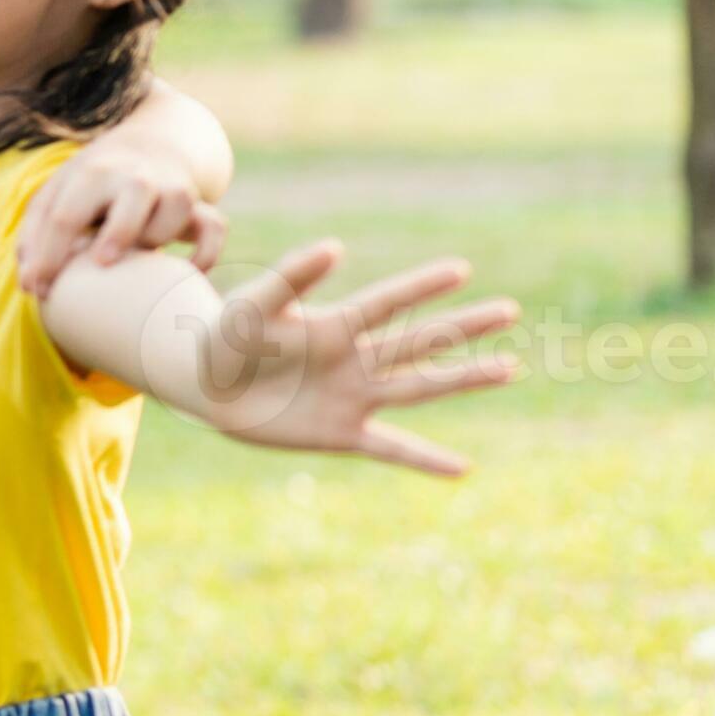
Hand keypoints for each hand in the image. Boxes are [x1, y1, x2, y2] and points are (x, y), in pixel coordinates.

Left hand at [17, 134, 226, 297]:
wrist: (150, 146)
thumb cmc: (90, 186)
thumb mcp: (57, 195)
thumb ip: (35, 235)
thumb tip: (29, 284)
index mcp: (91, 173)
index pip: (65, 215)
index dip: (48, 256)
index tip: (38, 290)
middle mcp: (135, 176)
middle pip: (133, 194)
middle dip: (119, 231)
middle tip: (102, 262)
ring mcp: (172, 188)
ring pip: (178, 208)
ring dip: (159, 236)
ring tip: (139, 255)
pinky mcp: (200, 207)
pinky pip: (215, 228)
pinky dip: (207, 252)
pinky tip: (186, 272)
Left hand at [199, 241, 518, 476]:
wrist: (205, 386)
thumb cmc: (227, 336)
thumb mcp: (253, 304)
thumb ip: (291, 278)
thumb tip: (334, 246)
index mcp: (334, 324)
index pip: (387, 301)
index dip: (420, 285)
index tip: (461, 268)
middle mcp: (354, 358)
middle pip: (417, 340)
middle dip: (462, 326)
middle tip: (509, 310)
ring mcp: (352, 396)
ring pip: (418, 386)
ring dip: (462, 379)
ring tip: (508, 367)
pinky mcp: (341, 432)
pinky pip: (391, 448)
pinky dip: (424, 459)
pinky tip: (463, 468)